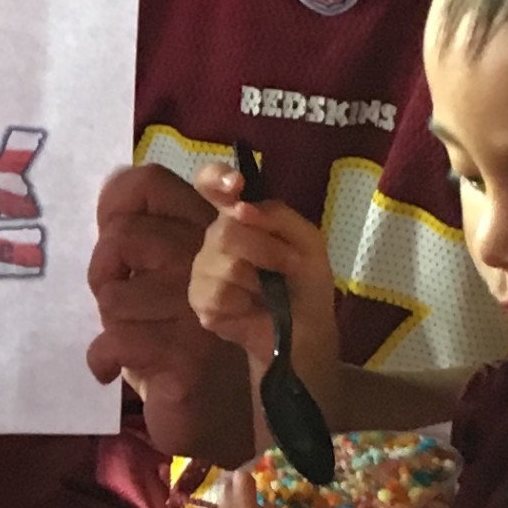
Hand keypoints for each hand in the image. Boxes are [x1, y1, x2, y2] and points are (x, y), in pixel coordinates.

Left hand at [84, 165, 243, 459]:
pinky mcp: (185, 353)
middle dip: (105, 274)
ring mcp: (203, 304)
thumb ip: (146, 234)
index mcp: (209, 231)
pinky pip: (115, 339)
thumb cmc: (188, 342)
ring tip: (136, 338)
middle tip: (121, 302)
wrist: (225, 418)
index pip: (151, 183)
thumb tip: (113, 186)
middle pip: (122, 236)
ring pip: (114, 293)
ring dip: (111, 322)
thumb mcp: (165, 279)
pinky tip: (115, 370)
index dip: (117, 203)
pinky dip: (103, 360)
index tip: (118, 238)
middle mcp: (213, 257)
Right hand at [188, 167, 336, 366]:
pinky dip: (244, 301)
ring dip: (260, 277)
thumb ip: (278, 215)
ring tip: (272, 291)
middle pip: (225, 229)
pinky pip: (217, 293)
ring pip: (224, 262)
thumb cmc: (306, 281)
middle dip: (266, 248)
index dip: (215, 177)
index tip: (235, 185)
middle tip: (290, 265)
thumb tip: (240, 208)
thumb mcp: (307, 240)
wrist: (307, 330)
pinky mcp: (200, 301)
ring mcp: (204, 270)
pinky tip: (252, 308)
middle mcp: (215, 238)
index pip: (210, 183)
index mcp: (239, 216)